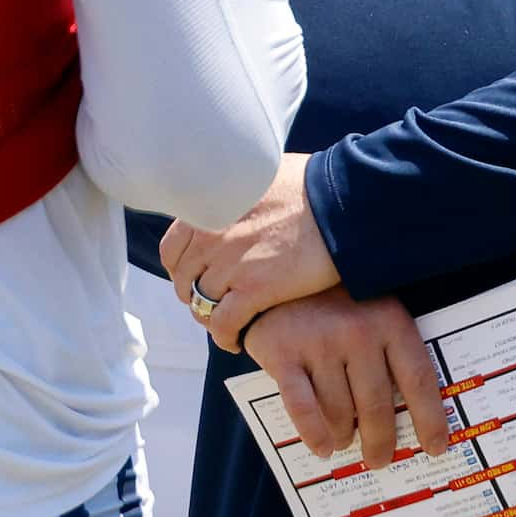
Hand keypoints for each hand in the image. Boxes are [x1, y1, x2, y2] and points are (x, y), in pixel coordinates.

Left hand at [161, 153, 343, 353]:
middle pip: (185, 280)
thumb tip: (233, 206)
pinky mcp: (254, 288)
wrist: (342, 200)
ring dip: (212, 318)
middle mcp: (210, 234)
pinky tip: (237, 340)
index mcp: (208, 205)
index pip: (172, 249)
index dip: (183, 269)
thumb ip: (233, 197)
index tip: (198, 277)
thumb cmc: (309, 184)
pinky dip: (226, 336)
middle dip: (197, 295)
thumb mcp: (255, 176)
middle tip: (216, 304)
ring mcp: (230, 262)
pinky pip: (224, 324)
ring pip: (202, 304)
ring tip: (228, 324)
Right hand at [244, 291, 450, 468]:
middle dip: (381, 440)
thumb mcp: (374, 311)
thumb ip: (391, 352)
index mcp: (389, 320)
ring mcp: (318, 342)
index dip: (429, 419)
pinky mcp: (283, 353)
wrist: (277, 274)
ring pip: (339, 411)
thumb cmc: (336, 303)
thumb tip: (413, 412)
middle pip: (377, 404)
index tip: (435, 448)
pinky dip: (314, 433)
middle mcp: (357, 331)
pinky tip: (323, 447)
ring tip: (345, 441)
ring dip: (344, 435)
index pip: (418, 380)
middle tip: (380, 458)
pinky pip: (302, 407)